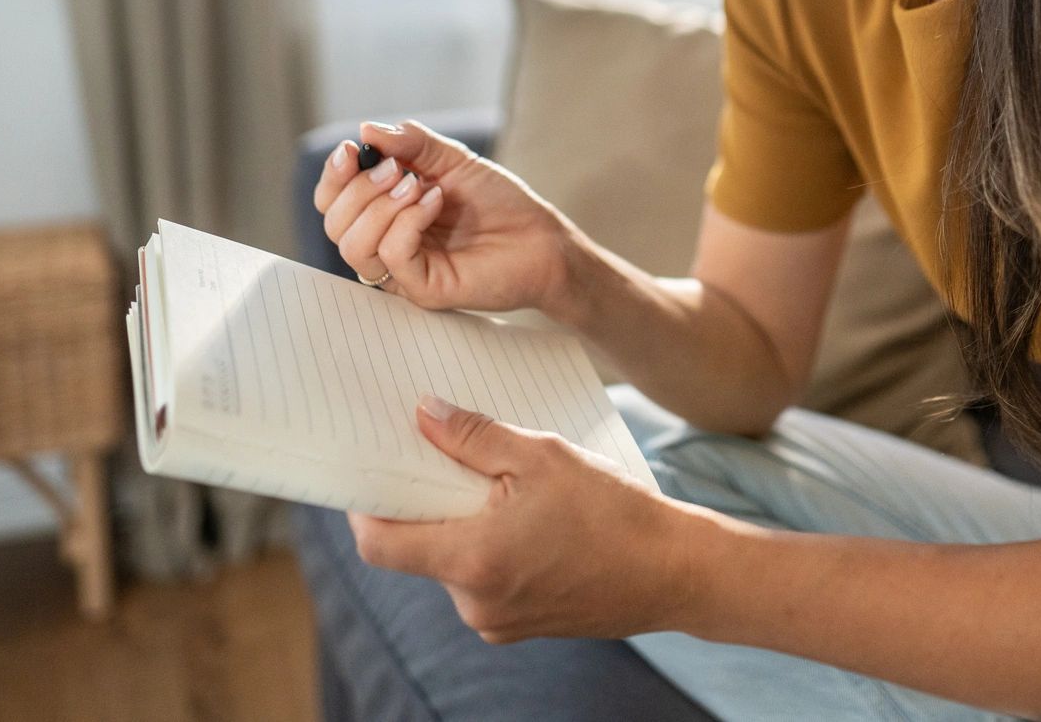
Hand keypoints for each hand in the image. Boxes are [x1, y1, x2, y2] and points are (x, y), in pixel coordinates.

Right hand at [312, 120, 584, 317]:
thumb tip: (368, 130)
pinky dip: (407, 222)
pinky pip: (390, 256)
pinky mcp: (422, 288)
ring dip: (380, 206)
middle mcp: (385, 242)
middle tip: (397, 169)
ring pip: (352, 244)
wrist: (541, 237)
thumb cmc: (499, 203)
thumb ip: (411, 144)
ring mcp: (401, 270)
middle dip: (359, 188)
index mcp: (384, 213)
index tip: (352, 150)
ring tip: (419, 187)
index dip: (333, 177)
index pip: (332, 202)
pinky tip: (435, 203)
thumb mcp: (452, 160)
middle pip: (334, 223)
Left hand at [349, 393, 716, 642]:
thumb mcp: (541, 456)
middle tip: (451, 458)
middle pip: (418, 549)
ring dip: (465, 525)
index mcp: (471, 560)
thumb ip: (474, 436)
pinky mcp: (521, 626)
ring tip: (506, 487)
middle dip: (429, 503)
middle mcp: (475, 602)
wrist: (675, 571)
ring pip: (454, 564)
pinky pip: (484, 582)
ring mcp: (497, 621)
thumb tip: (424, 414)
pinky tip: (530, 520)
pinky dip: (492, 548)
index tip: (372, 470)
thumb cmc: (613, 511)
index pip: (379, 543)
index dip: (365, 506)